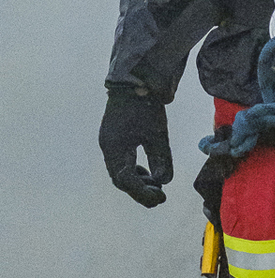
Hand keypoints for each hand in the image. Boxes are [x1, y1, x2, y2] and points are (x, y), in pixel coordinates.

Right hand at [99, 88, 172, 207]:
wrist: (133, 79)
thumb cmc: (145, 106)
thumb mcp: (157, 134)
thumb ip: (161, 159)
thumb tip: (164, 182)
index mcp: (115, 149)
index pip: (126, 181)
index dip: (143, 193)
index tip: (160, 198)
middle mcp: (108, 148)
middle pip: (120, 179)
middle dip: (140, 191)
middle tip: (160, 198)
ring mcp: (109, 142)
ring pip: (119, 171)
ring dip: (137, 181)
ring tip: (155, 185)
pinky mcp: (113, 136)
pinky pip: (120, 161)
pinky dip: (133, 169)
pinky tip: (147, 170)